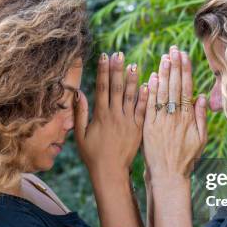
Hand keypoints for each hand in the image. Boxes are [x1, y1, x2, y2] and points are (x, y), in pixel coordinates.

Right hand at [75, 52, 147, 176]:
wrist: (110, 172)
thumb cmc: (92, 155)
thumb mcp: (80, 135)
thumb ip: (80, 113)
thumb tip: (78, 93)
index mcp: (101, 115)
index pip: (102, 87)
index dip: (103, 71)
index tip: (104, 56)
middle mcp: (115, 116)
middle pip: (117, 88)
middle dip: (117, 69)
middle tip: (119, 54)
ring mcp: (128, 122)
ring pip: (132, 96)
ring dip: (133, 79)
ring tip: (134, 64)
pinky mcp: (139, 129)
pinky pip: (143, 110)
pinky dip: (145, 97)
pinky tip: (148, 84)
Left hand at [142, 46, 207, 182]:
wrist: (168, 175)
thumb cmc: (185, 158)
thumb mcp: (200, 139)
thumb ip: (201, 118)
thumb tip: (203, 97)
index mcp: (188, 118)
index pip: (186, 88)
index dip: (185, 71)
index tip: (184, 56)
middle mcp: (175, 117)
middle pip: (175, 87)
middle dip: (174, 66)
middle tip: (173, 49)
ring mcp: (161, 121)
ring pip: (163, 94)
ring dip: (163, 74)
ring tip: (164, 58)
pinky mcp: (149, 127)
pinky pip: (150, 106)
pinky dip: (151, 92)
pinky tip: (152, 78)